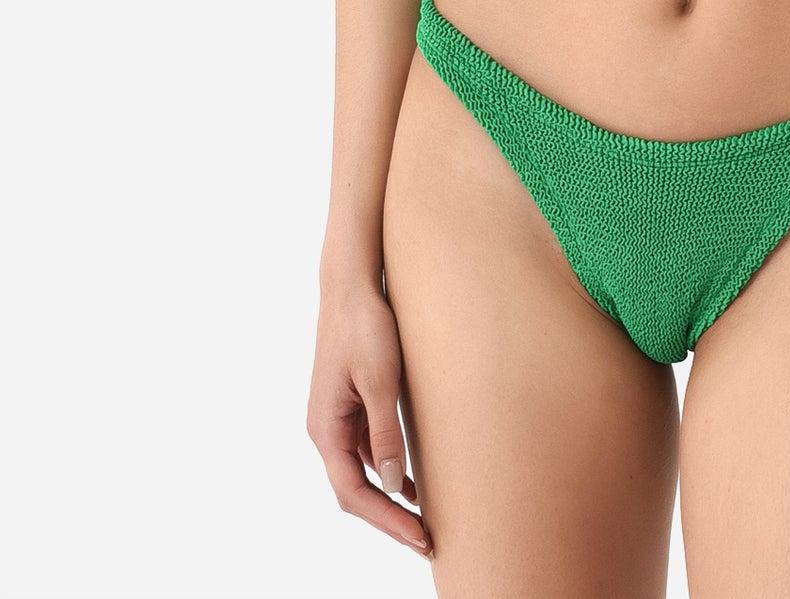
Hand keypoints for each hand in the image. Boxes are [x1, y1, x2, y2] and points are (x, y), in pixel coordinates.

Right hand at [307, 277, 432, 558]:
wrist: (353, 285)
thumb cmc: (366, 327)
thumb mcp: (381, 381)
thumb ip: (386, 434)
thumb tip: (393, 485)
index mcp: (326, 429)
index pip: (353, 493)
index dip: (386, 520)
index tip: (419, 537)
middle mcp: (327, 429)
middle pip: (355, 490)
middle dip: (388, 518)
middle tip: (426, 540)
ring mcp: (338, 418)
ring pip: (362, 472)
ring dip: (390, 497)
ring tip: (424, 519)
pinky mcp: (352, 404)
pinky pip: (368, 449)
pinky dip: (389, 469)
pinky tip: (413, 480)